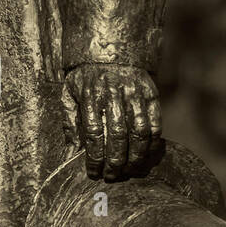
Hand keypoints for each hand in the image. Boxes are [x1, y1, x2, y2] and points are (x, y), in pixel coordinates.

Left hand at [60, 62, 161, 180]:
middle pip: (117, 135)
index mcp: (90, 94)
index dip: (94, 156)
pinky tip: (144, 156)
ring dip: (135, 157)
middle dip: (115, 161)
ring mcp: (135, 93)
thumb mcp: (70, 93)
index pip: (93, 133)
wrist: (111, 50)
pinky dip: (152, 144)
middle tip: (112, 176)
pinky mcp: (151, 94)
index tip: (93, 172)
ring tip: (129, 171)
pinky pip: (155, 124)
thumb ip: (70, 123)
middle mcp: (113, 94)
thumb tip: (70, 154)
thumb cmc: (86, 77)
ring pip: (139, 132)